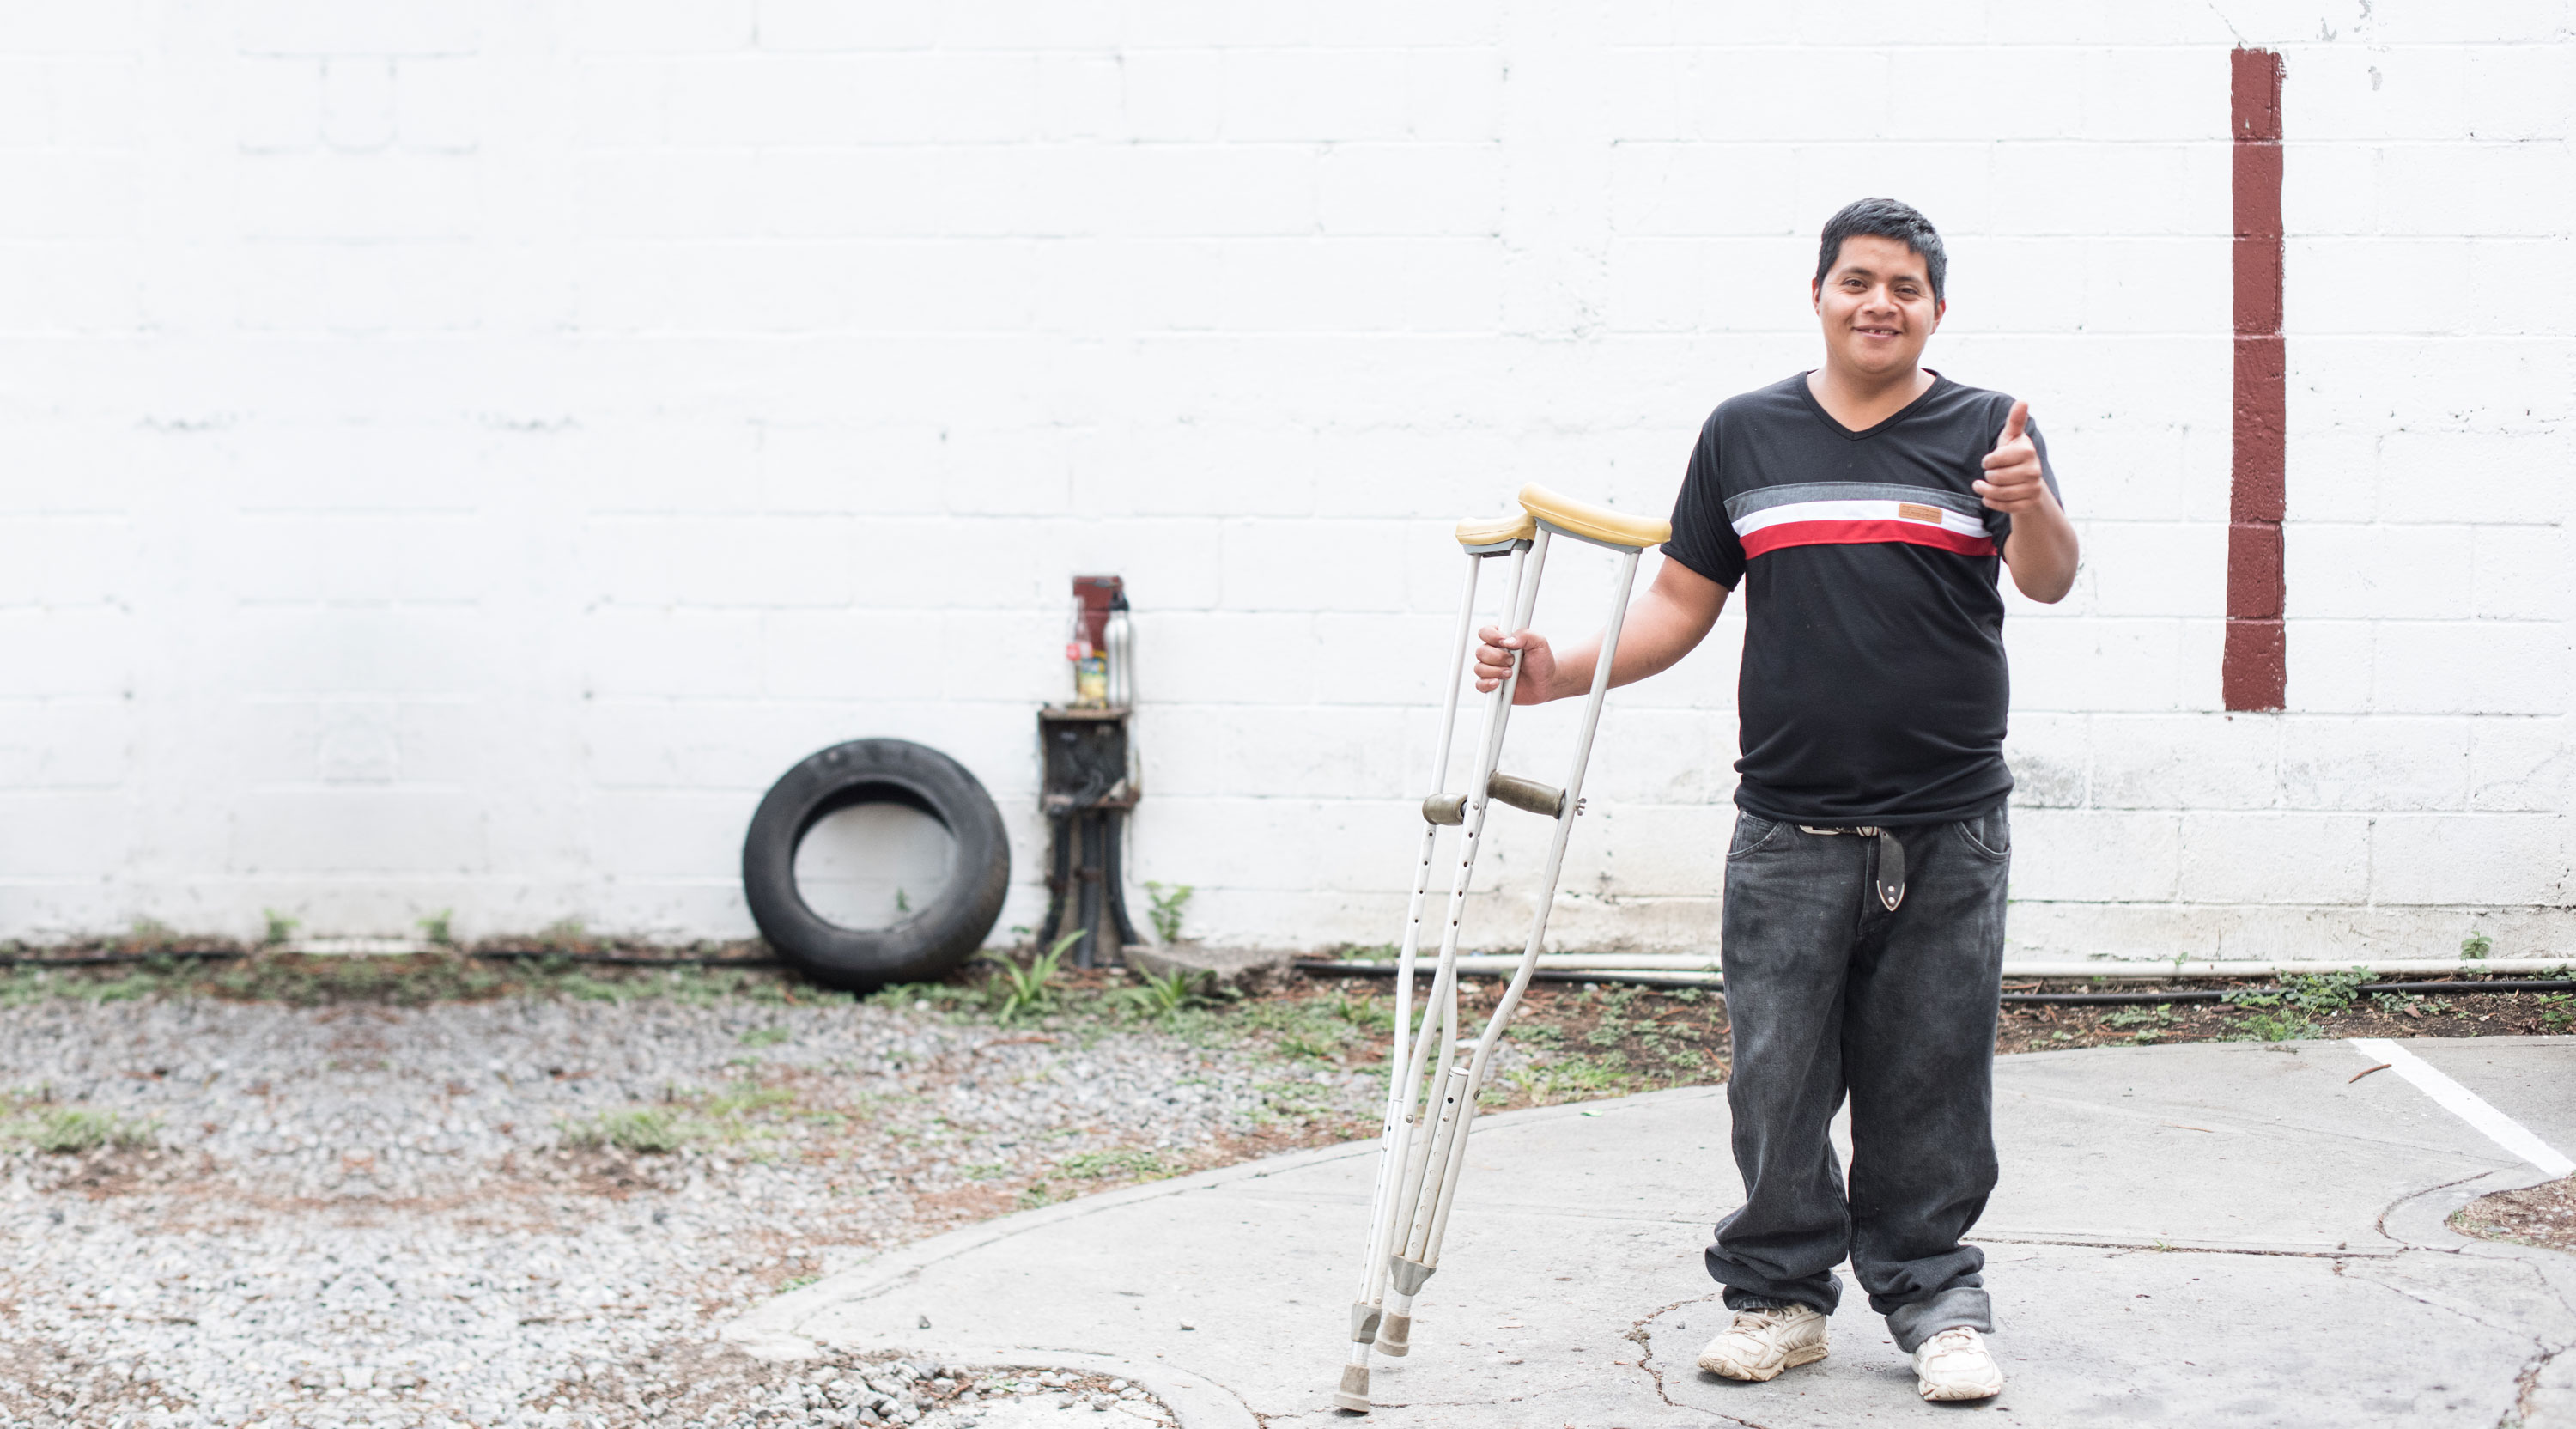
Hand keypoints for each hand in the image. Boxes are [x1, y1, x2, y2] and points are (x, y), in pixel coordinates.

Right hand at [1473, 626, 1556, 704]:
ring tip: (1511, 674)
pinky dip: (1487, 684)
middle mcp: (1494, 653)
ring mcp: (1491, 669)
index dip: (1491, 637)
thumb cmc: (1542, 661)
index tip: (1504, 643)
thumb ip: (1525, 635)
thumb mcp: (1539, 643)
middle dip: (1497, 657)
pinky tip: (1498, 683)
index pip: (1485, 632)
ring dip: (1495, 671)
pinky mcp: (1491, 685)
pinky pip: (1479, 685)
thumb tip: (1507, 641)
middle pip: (1480, 651)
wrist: (1546, 683)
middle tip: (1513, 661)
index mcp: (1503, 640)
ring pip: (1479, 668)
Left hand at [1974, 400, 2053, 515]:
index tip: (1989, 460)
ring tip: (1981, 486)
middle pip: (1995, 477)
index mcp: (2027, 451)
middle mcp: (2034, 470)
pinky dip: (1992, 502)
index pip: (1994, 459)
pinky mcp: (2030, 503)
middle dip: (1987, 476)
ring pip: (1999, 493)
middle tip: (1989, 474)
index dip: (1988, 461)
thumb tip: (2023, 401)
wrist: (2027, 481)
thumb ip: (2015, 420)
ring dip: (1985, 490)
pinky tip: (1988, 497)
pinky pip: (2005, 507)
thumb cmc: (2013, 455)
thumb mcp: (2011, 437)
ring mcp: (2034, 488)